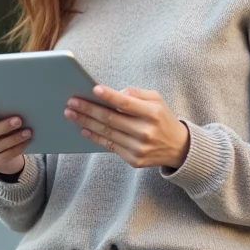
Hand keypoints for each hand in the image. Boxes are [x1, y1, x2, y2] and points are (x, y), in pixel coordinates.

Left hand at [65, 85, 190, 169]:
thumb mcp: (156, 99)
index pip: (126, 103)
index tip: (92, 89)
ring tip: (71, 113)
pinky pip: (109, 147)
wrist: (178, 147)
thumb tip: (114, 93)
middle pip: (111, 119)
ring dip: (86, 122)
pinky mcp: (134, 160)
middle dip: (88, 109)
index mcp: (153, 113)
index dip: (109, 96)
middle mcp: (146, 131)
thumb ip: (136, 93)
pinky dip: (95, 137)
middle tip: (71, 102)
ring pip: (107, 133)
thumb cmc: (162, 118)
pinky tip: (84, 129)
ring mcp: (139, 148)